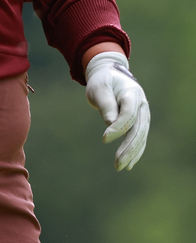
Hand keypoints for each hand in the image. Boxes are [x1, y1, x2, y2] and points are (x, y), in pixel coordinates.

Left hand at [85, 51, 149, 170]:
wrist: (111, 75)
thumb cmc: (103, 81)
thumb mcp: (100, 88)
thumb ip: (106, 104)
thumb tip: (111, 124)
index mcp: (132, 93)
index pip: (128, 114)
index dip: (118, 128)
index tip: (104, 139)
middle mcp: (142, 106)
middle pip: (138, 129)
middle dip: (128, 148)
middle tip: (117, 163)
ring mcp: (143, 115)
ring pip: (140, 137)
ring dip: (131, 153)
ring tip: (120, 166)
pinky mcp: (140, 123)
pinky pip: (139, 139)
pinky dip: (135, 152)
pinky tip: (129, 164)